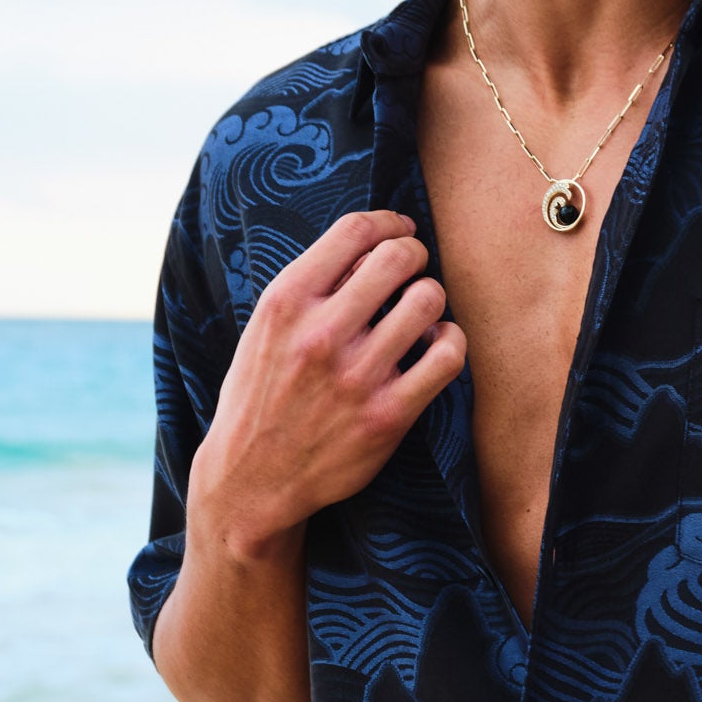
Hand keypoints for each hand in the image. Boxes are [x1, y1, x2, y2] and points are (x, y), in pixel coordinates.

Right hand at [189, 208, 467, 550]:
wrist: (250, 478)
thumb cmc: (262, 394)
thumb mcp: (265, 328)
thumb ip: (312, 286)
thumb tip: (372, 244)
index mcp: (286, 302)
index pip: (355, 231)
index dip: (389, 222)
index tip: (401, 230)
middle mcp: (320, 334)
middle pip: (398, 257)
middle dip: (414, 255)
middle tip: (412, 272)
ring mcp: (355, 376)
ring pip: (428, 300)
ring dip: (431, 298)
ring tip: (420, 314)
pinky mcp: (387, 416)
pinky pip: (447, 356)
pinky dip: (451, 342)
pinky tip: (435, 347)